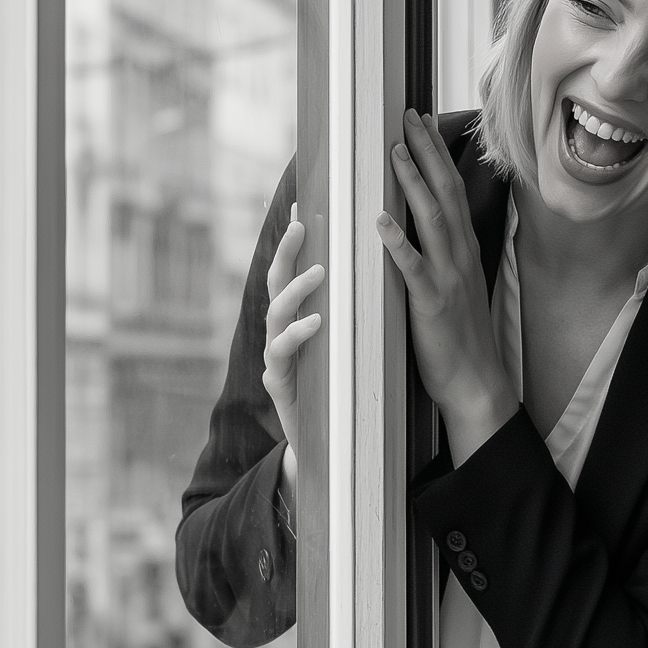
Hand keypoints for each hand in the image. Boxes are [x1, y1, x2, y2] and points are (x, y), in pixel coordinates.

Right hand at [262, 205, 323, 492]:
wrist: (334, 443)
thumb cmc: (343, 383)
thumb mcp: (349, 337)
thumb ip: (351, 305)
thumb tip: (372, 265)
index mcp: (304, 314)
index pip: (300, 268)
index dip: (300, 239)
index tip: (307, 204)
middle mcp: (285, 330)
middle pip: (276, 281)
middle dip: (286, 251)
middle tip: (302, 224)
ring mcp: (280, 357)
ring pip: (274, 313)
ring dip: (294, 289)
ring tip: (319, 271)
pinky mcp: (282, 385)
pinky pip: (283, 354)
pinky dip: (298, 335)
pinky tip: (317, 322)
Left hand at [375, 110, 516, 462]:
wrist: (476, 381)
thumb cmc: (461, 336)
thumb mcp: (457, 282)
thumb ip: (442, 251)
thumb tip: (419, 221)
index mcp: (463, 249)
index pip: (450, 189)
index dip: (436, 154)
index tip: (420, 122)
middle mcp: (459, 255)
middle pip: (443, 193)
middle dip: (425, 153)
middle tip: (407, 117)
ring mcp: (447, 277)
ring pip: (431, 220)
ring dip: (412, 183)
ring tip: (395, 152)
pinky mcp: (431, 303)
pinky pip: (412, 267)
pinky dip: (397, 242)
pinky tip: (380, 221)